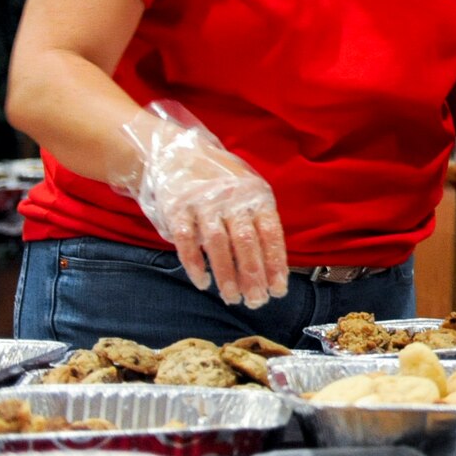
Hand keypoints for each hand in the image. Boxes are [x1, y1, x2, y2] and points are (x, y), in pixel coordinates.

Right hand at [114, 102, 288, 307]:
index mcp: (256, 195)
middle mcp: (232, 198)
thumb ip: (258, 220)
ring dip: (226, 275)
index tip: (279, 289)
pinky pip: (187, 241)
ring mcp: (204, 203)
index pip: (270, 233)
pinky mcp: (177, 208)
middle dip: (253, 275)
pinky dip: (195, 264)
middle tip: (256, 301)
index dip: (276, 263)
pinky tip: (203, 282)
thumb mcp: (248, 192)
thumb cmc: (220, 181)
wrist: (177, 154)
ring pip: (218, 244)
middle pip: (246, 242)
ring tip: (233, 298)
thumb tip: (272, 264)